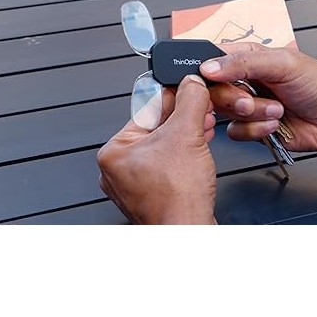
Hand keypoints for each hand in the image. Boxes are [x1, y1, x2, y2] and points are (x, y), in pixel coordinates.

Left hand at [97, 75, 217, 223]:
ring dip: (187, 135)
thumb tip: (191, 82)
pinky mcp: (152, 197)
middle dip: (182, 118)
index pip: (144, 111)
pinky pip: (169, 166)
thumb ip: (189, 101)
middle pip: (155, 129)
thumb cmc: (176, 198)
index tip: (187, 87)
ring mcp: (134, 186)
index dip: (171, 97)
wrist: (188, 233)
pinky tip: (199, 149)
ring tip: (203, 127)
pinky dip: (185, 155)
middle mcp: (118, 170)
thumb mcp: (186, 134)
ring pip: (164, 148)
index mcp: (113, 151)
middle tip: (201, 109)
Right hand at [200, 43, 316, 154]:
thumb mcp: (283, 64)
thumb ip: (243, 62)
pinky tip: (273, 124)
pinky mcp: (249, 127)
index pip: (211, 59)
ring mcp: (245, 104)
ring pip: (223, 112)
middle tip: (252, 99)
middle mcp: (242, 79)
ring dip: (252, 114)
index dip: (207, 71)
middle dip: (234, 98)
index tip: (214, 79)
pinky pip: (234, 131)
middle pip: (212, 89)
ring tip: (276, 109)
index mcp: (247, 57)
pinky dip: (254, 130)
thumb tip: (209, 67)